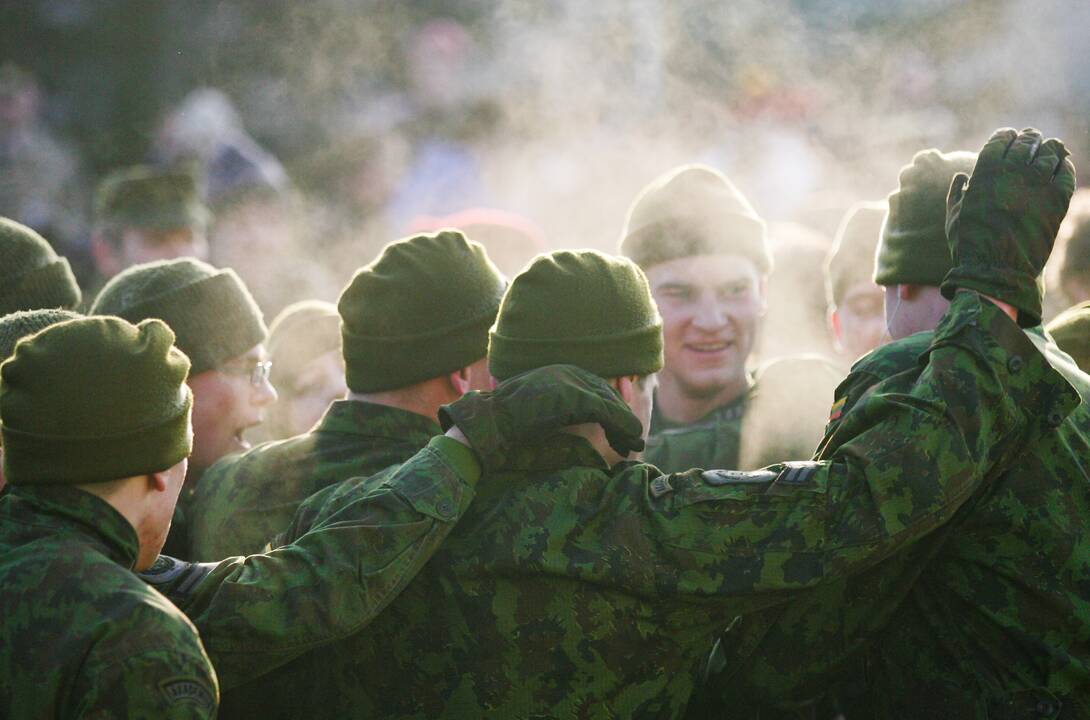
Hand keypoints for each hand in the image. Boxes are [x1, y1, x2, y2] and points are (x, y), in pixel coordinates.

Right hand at [438, 364, 644, 469]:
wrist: (488, 425)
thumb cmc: (505, 426)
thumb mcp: (537, 414)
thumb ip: (558, 413)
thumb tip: (576, 427)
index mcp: (558, 374)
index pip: (595, 389)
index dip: (611, 412)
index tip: (620, 432)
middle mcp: (567, 372)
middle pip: (607, 394)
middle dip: (621, 420)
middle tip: (632, 443)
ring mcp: (571, 382)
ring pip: (611, 403)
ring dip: (626, 427)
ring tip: (634, 446)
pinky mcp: (574, 398)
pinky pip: (607, 412)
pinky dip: (622, 427)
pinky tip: (630, 441)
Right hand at [942, 127, 1075, 326]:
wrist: (995, 270)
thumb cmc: (970, 245)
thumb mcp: (954, 216)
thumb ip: (957, 193)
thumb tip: (961, 177)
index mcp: (985, 172)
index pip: (1001, 140)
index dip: (1006, 136)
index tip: (1009, 137)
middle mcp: (1013, 172)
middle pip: (1027, 142)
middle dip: (1029, 138)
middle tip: (1032, 139)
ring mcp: (1037, 185)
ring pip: (1050, 152)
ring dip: (1049, 148)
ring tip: (1050, 150)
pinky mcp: (1057, 200)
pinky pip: (1066, 174)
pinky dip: (1064, 166)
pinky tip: (1061, 167)